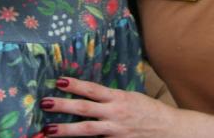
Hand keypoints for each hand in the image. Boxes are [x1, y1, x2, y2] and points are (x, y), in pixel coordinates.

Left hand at [40, 77, 176, 136]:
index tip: (58, 81)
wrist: (169, 130)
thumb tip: (88, 93)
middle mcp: (115, 114)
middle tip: (44, 102)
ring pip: (86, 130)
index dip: (75, 85)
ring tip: (47, 130)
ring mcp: (114, 132)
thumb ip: (110, 97)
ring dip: (65, 130)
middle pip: (84, 109)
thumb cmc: (148, 111)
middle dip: (62, 106)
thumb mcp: (130, 97)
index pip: (93, 89)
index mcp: (119, 98)